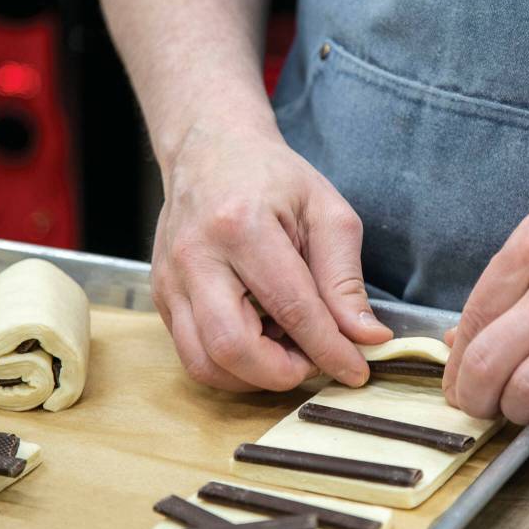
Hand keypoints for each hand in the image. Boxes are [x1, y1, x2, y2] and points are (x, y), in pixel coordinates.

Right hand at [151, 125, 391, 391]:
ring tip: (288, 352)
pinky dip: (233, 366)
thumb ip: (345, 279)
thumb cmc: (273, 178)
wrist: (210, 151)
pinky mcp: (162, 297)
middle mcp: (196, 257)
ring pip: (205, 363)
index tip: (356, 371)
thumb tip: (367, 338)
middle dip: (283, 373)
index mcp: (242, 225)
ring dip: (255, 377)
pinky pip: (193, 355)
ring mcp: (171, 280)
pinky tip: (261, 342)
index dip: (329, 350)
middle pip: (233, 347)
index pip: (291, 308)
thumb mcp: (326, 213)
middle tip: (315, 362)